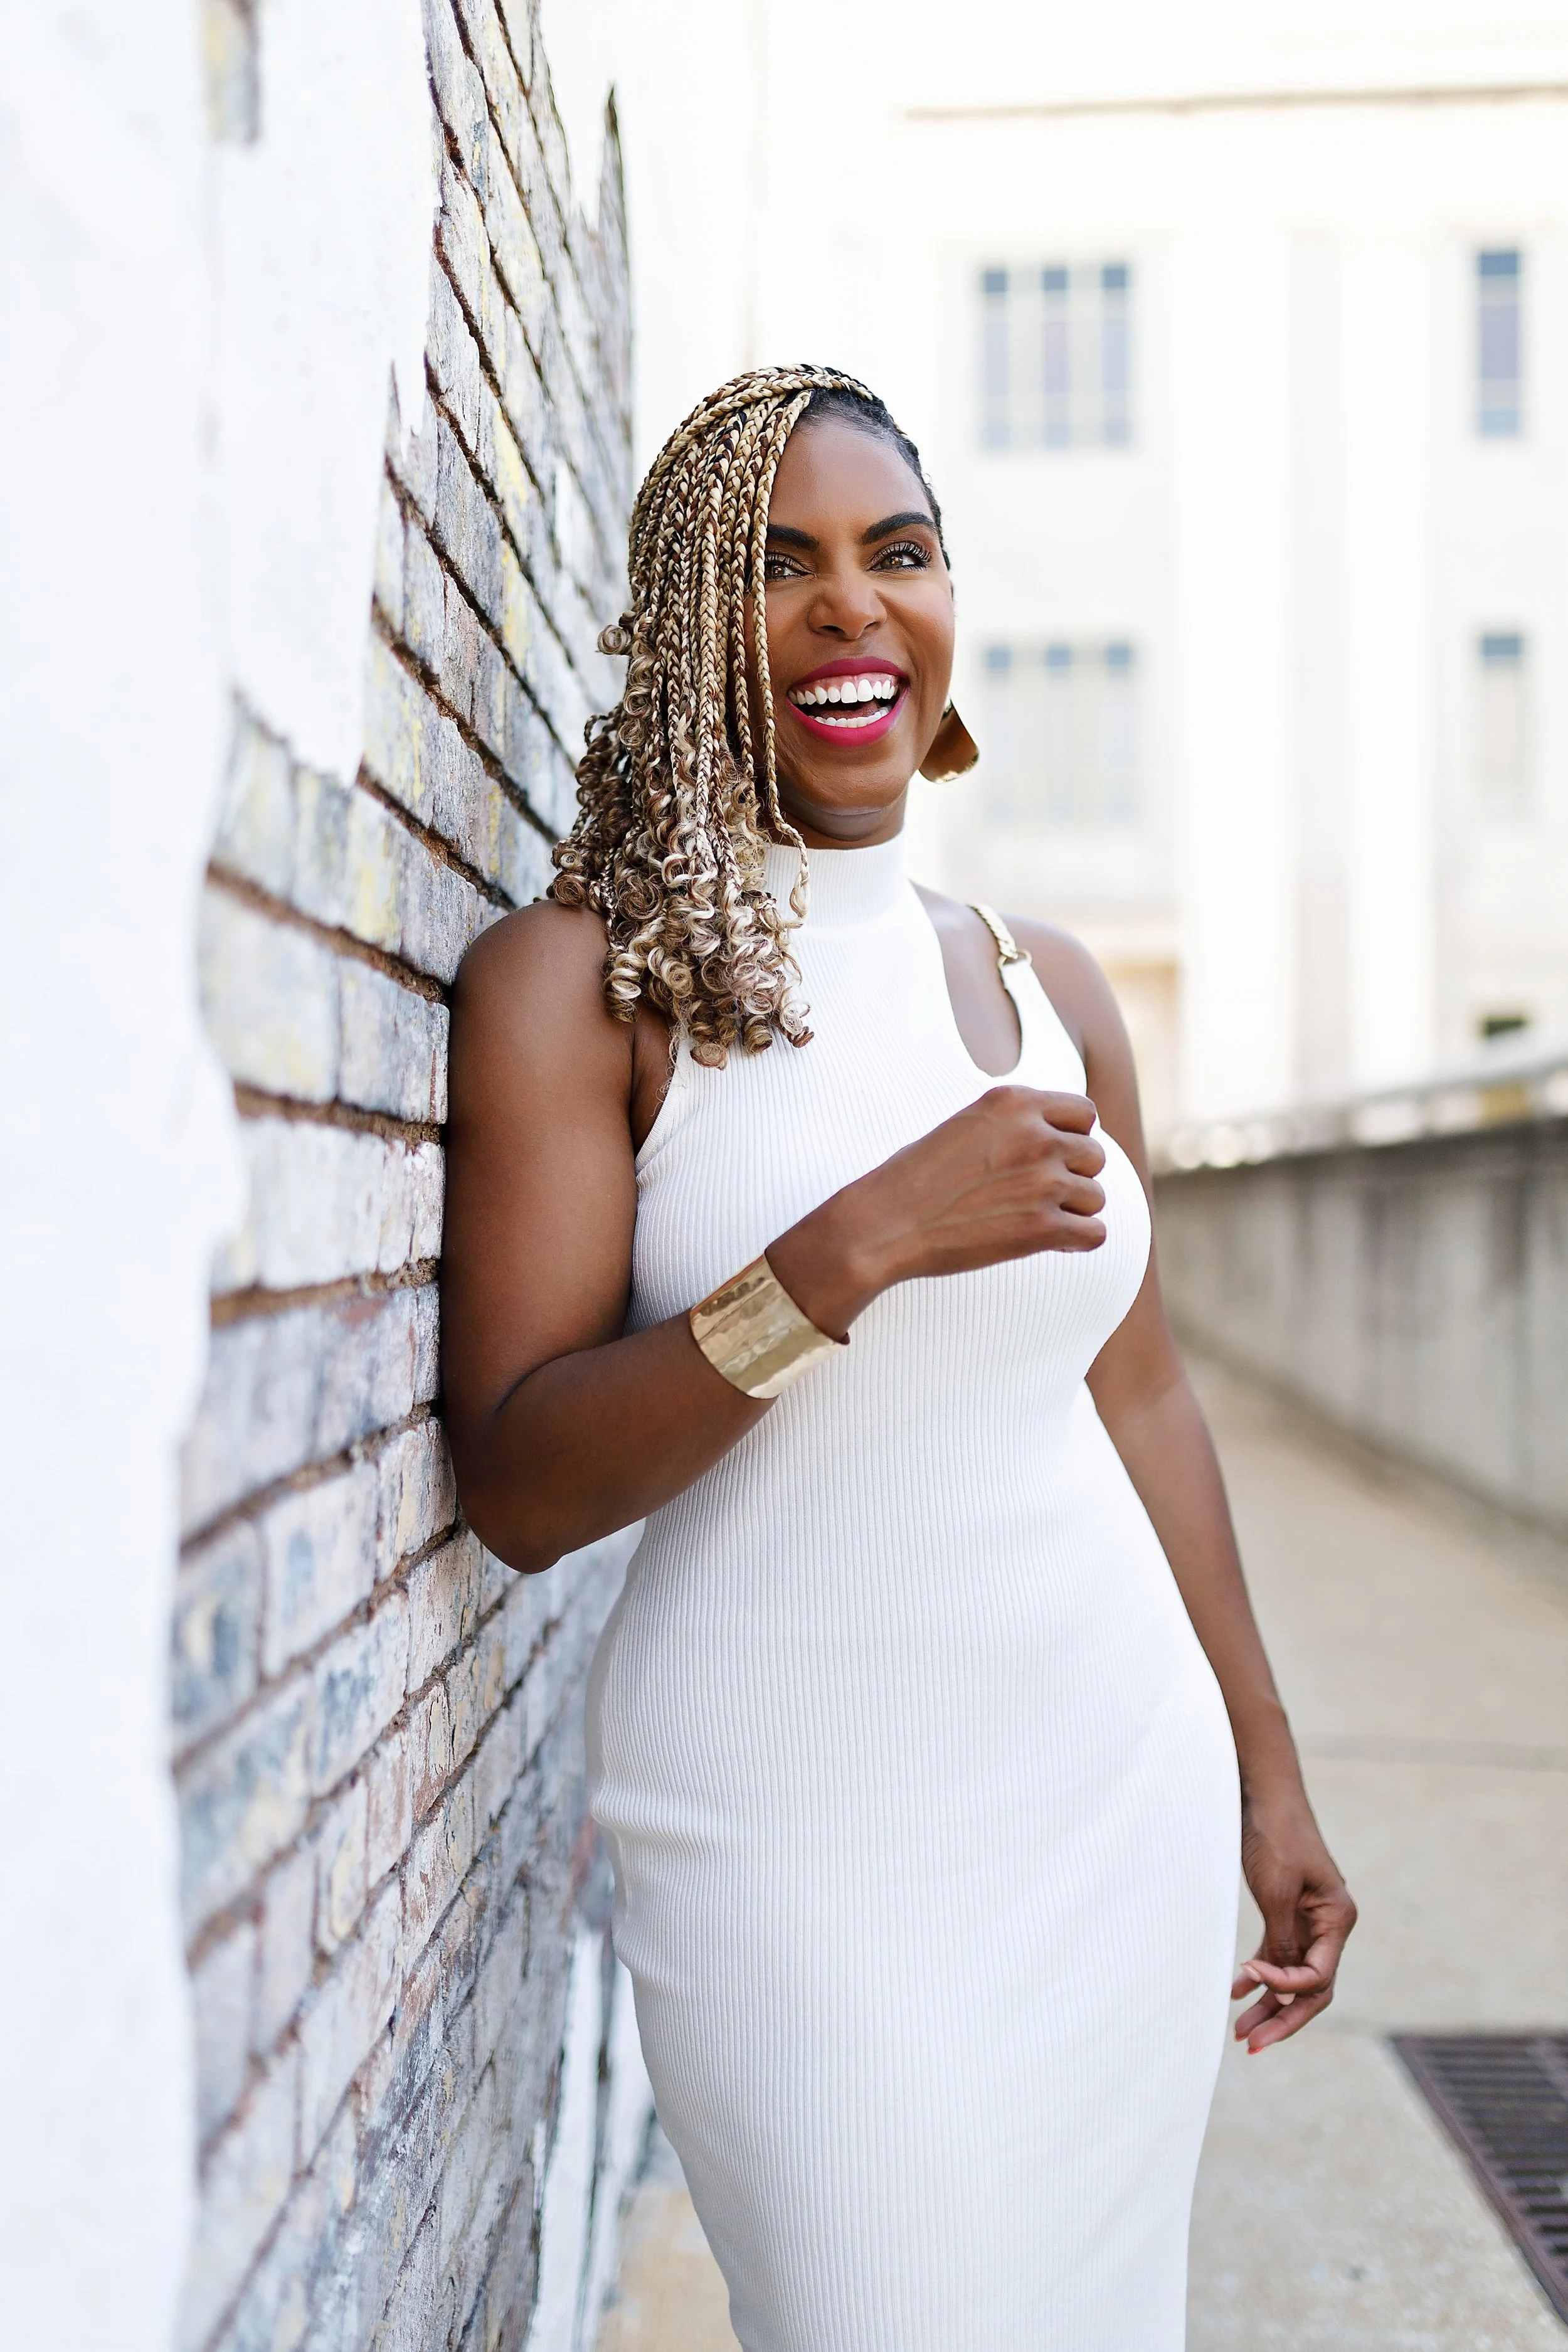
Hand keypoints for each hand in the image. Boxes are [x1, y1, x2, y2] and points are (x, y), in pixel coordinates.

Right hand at [769, 1085, 1107, 1338]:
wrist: (884, 1224)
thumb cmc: (915, 1179)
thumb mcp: (968, 1126)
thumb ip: (1016, 1124)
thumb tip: (1064, 1139)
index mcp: (1015, 1102)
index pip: (1085, 1114)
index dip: (1072, 1139)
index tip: (1049, 1159)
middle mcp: (1035, 1135)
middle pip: (1095, 1156)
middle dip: (1073, 1178)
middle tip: (1037, 1197)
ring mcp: (1043, 1181)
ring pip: (1095, 1197)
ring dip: (1073, 1212)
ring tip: (1035, 1220)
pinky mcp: (1043, 1227)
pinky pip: (1094, 1234)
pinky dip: (1076, 1242)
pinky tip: (1051, 1243)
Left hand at [1232, 1792, 1356, 2052]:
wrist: (1263, 1792)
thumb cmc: (1274, 1833)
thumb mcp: (1276, 1890)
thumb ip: (1281, 1939)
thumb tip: (1279, 1985)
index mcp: (1337, 1919)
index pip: (1319, 1976)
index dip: (1285, 1987)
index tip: (1249, 1975)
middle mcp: (1329, 1925)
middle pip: (1310, 1987)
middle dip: (1282, 2017)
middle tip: (1250, 2044)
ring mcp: (1309, 1920)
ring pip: (1292, 1974)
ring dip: (1268, 2003)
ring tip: (1240, 2033)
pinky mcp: (1287, 1911)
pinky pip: (1277, 1954)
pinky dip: (1260, 1973)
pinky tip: (1237, 1992)